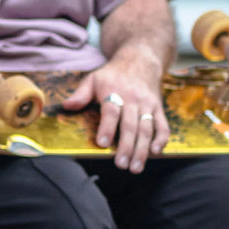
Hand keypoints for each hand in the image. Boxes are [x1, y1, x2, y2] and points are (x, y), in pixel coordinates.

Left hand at [62, 48, 167, 172]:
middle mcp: (132, 99)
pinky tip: (155, 152)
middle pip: (130, 125)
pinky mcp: (158, 108)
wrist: (139, 60)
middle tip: (121, 165)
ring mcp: (147, 104)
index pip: (111, 111)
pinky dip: (161, 139)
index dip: (107, 127)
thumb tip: (66, 106)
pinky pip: (162, 125)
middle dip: (126, 147)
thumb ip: (80, 94)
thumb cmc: (111, 74)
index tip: (102, 143)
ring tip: (135, 168)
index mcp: (113, 91)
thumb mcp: (92, 79)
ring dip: (142, 150)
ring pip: (146, 129)